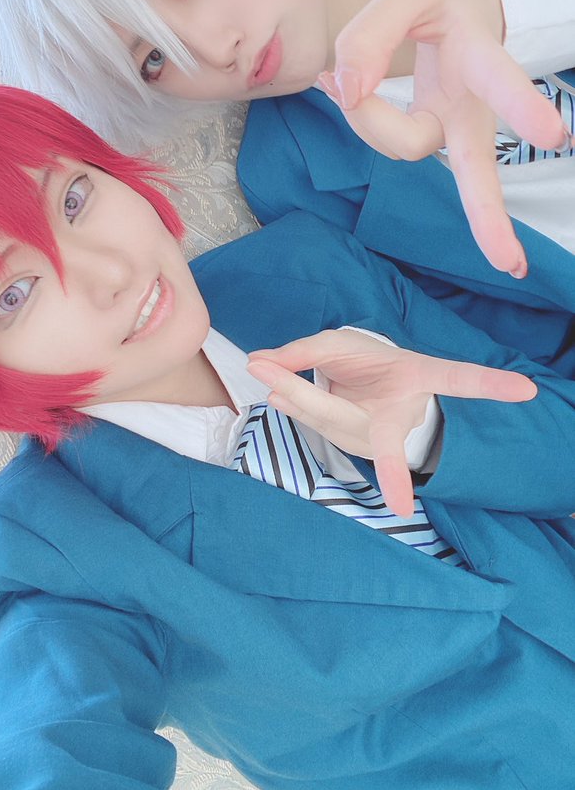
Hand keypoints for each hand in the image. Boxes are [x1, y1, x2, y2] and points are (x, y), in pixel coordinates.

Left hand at [247, 329, 535, 517]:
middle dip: (309, 397)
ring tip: (265, 369)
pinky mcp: (358, 447)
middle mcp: (405, 413)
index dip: (491, 384)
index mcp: (421, 377)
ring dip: (293, 397)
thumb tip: (262, 363)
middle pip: (354, 412)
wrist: (373, 391)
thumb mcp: (341, 342)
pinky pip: (318, 425)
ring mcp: (381, 437)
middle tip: (266, 370)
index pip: (461, 378)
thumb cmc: (366, 361)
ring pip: (326, 421)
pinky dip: (292, 403)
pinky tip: (278, 391)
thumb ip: (304, 350)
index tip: (526, 390)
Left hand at [317, 0, 570, 276]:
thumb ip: (371, 33)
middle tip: (509, 265)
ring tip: (335, 73)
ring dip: (362, 116)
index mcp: (481, 56)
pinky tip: (331, 85)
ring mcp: (454, 129)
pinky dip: (355, 114)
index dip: (522, 106)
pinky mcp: (432, 136)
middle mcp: (473, 106)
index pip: (501, 80)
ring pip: (405, 147)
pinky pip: (385, 140)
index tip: (555, 137)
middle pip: (479, 168)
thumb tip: (346, 90)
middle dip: (490, 217)